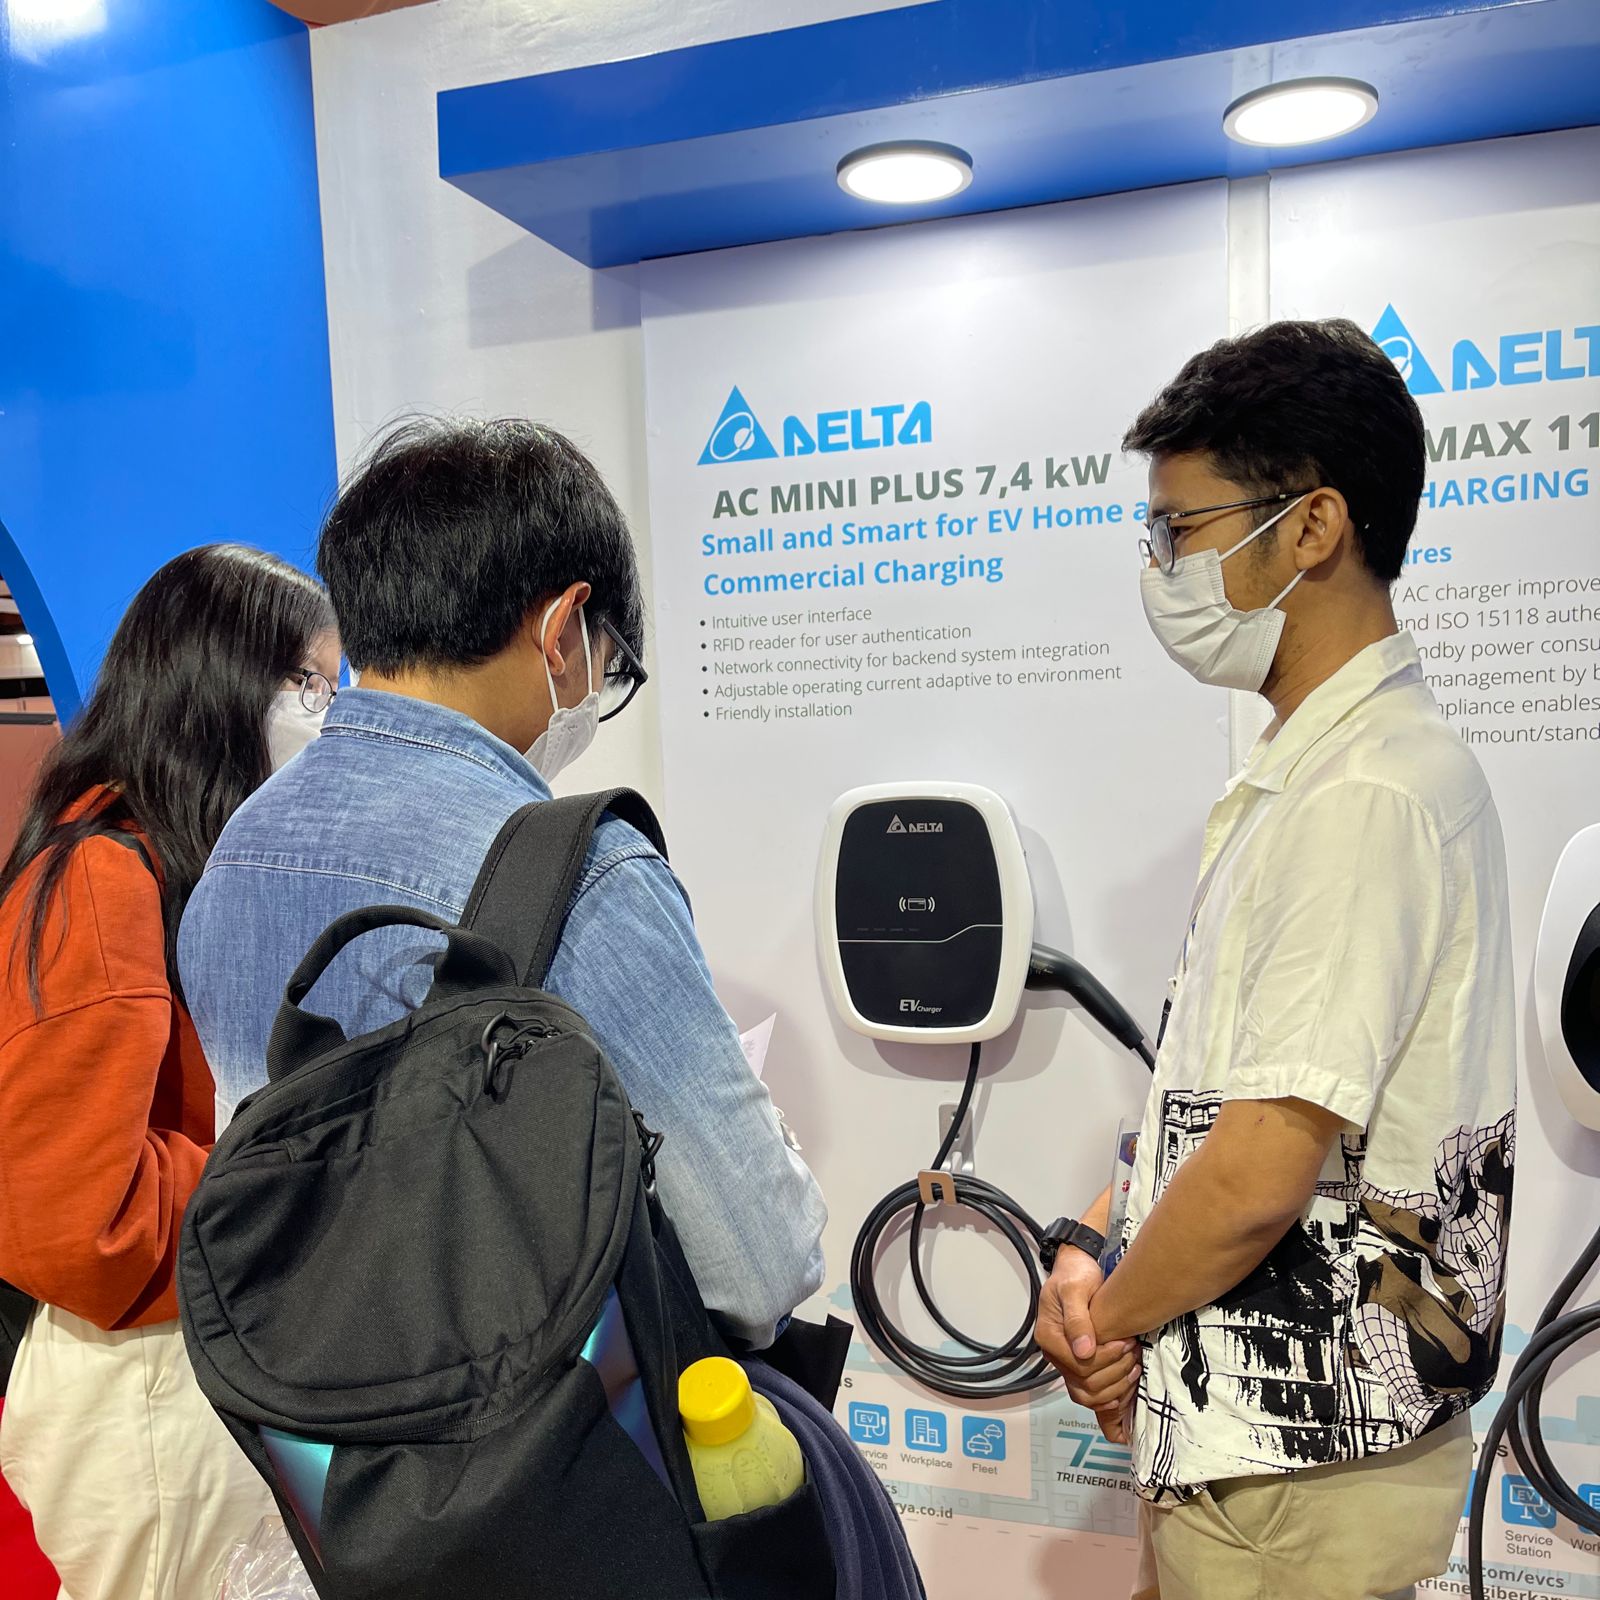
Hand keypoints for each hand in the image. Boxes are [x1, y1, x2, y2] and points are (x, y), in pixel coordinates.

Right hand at [1035, 1249, 1141, 1418]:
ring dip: (1116, 1386)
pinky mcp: (1079, 1364)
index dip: (1106, 1359)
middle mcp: (1055, 1354)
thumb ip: (1077, 1319)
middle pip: (1086, 1383)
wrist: (1077, 1269)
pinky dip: (1111, 1394)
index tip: (1125, 1342)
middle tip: (1133, 1350)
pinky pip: (1091, 1393)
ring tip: (1134, 1365)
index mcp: (1049, 1337)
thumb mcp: (1074, 1289)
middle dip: (1115, 1371)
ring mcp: (1066, 1361)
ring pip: (1089, 1394)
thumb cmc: (1075, 1275)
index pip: (1080, 1366)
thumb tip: (1083, 1351)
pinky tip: (1127, 1383)